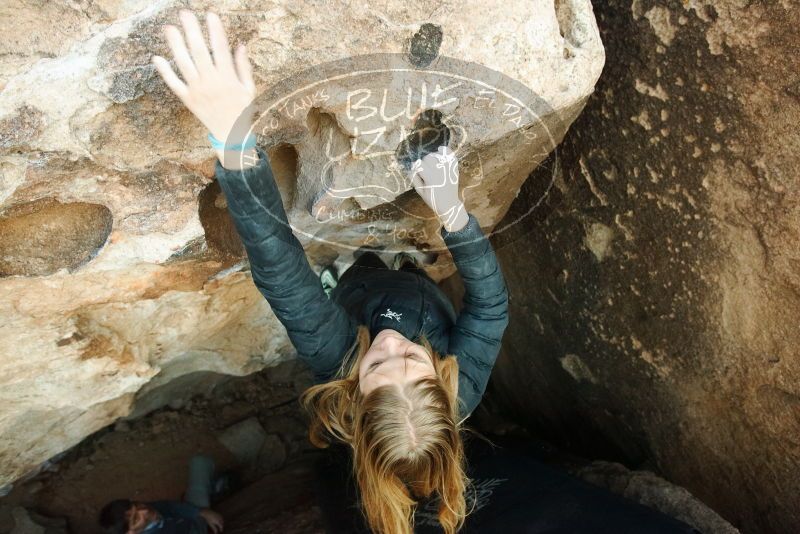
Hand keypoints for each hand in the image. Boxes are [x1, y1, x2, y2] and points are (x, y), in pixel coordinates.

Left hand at [151, 9, 256, 145]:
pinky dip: (165, 72)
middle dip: (192, 31)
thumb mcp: (249, 88)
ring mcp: (197, 91)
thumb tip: (240, 45)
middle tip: (185, 14)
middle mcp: (211, 82)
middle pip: (199, 52)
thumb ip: (243, 66)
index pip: (220, 49)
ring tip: (169, 28)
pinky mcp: (188, 100)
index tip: (210, 15)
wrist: (231, 135)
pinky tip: (157, 58)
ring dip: (175, 45)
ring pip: (184, 64)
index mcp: (228, 78)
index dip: (215, 31)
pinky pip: (174, 84)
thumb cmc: (242, 110)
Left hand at [199, 509, 223, 533]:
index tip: (221, 531)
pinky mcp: (219, 514)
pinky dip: (221, 520)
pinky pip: (222, 518)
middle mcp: (220, 518)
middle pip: (222, 523)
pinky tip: (219, 520)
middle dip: (221, 526)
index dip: (221, 529)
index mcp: (218, 521)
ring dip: (222, 523)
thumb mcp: (211, 524)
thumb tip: (216, 533)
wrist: (207, 512)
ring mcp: (220, 516)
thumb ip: (214, 529)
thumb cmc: (209, 519)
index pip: (221, 526)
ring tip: (219, 524)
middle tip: (220, 528)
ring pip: (222, 520)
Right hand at [410, 146, 467, 231]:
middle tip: (425, 171)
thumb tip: (411, 167)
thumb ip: (414, 178)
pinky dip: (445, 150)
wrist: (449, 204)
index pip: (419, 164)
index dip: (416, 168)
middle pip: (428, 157)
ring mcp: (448, 168)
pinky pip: (450, 154)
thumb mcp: (420, 191)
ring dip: (432, 157)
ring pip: (437, 154)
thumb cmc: (433, 199)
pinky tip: (440, 150)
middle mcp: (440, 170)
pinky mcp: (454, 167)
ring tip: (432, 165)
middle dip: (424, 163)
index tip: (417, 173)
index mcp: (431, 177)